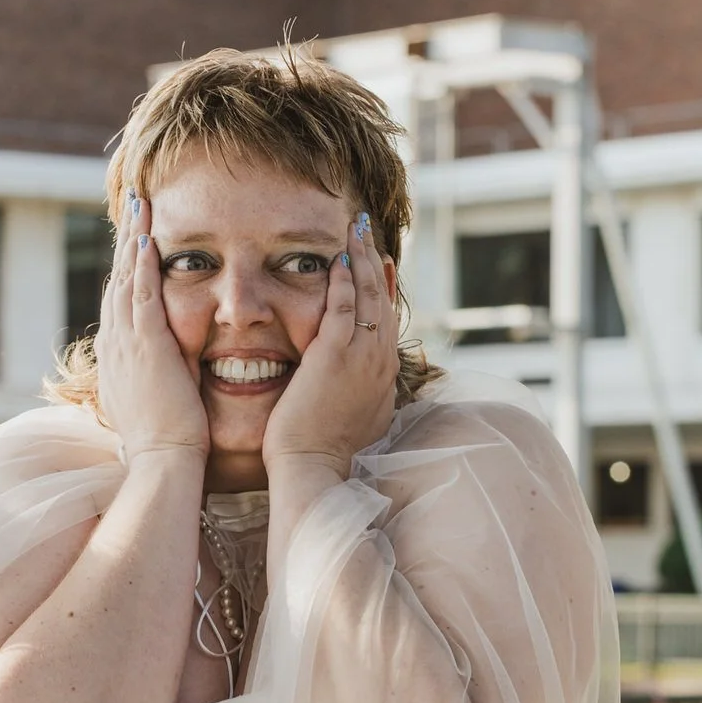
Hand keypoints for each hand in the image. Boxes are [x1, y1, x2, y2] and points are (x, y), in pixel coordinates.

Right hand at [97, 192, 208, 465]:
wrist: (162, 463)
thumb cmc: (166, 445)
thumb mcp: (157, 405)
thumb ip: (160, 381)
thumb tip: (168, 376)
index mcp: (119, 359)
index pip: (120, 303)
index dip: (125, 270)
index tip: (134, 244)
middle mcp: (115, 346)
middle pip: (116, 281)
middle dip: (125, 243)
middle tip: (133, 209)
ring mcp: (126, 344)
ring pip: (124, 278)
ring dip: (132, 240)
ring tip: (140, 206)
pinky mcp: (146, 347)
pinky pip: (140, 295)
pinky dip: (141, 265)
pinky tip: (147, 239)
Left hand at [262, 209, 399, 482]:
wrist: (314, 470)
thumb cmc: (323, 454)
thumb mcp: (354, 421)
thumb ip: (358, 395)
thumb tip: (358, 388)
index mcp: (383, 375)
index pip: (387, 320)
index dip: (384, 289)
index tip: (381, 266)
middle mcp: (380, 361)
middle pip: (382, 300)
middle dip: (375, 263)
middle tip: (367, 235)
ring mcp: (361, 356)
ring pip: (367, 295)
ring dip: (361, 259)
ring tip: (355, 232)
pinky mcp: (335, 354)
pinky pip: (342, 305)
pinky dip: (342, 279)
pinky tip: (338, 258)